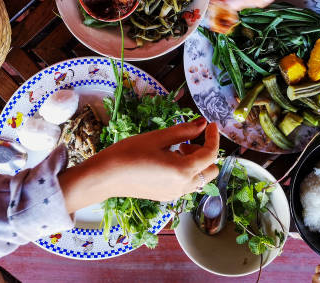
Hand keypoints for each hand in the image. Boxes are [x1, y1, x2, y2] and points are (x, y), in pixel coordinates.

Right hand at [59, 118, 219, 211]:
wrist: (105, 177)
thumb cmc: (128, 153)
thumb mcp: (158, 138)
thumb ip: (184, 131)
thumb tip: (203, 124)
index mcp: (183, 170)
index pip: (210, 154)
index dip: (213, 137)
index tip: (210, 124)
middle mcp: (183, 186)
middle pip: (211, 170)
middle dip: (205, 153)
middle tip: (187, 140)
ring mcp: (175, 194)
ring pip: (200, 178)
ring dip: (196, 162)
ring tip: (175, 149)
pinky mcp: (166, 196)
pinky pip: (187, 184)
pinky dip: (186, 171)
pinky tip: (167, 159)